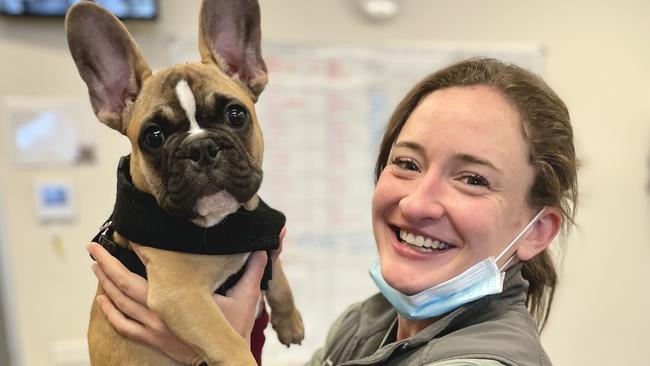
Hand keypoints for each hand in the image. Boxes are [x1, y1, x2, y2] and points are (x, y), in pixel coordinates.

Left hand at [88, 243, 268, 363]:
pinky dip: (110, 312)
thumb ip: (254, 268)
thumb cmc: (234, 330)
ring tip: (94, 265)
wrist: (226, 360)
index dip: (139, 250)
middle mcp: (161, 311)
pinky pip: (123, 326)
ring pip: (120, 303)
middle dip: (106, 263)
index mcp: (180, 298)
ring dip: (105, 283)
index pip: (153, 268)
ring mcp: (154, 327)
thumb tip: (268, 245)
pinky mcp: (153, 339)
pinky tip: (102, 300)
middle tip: (93, 246)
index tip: (128, 233)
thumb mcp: (247, 296)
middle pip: (124, 284)